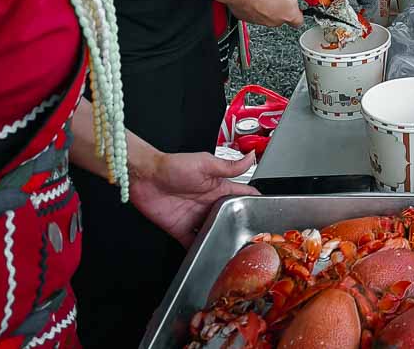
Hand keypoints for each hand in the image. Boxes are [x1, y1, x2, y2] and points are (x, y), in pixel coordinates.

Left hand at [130, 150, 257, 246]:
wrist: (145, 176)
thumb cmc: (173, 165)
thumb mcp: (205, 164)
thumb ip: (229, 166)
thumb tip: (251, 156)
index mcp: (218, 188)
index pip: (243, 195)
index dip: (255, 202)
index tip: (269, 212)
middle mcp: (209, 204)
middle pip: (230, 218)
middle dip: (240, 227)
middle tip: (253, 240)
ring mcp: (196, 218)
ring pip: (214, 232)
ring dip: (221, 239)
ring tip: (233, 251)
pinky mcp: (181, 229)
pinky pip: (192, 243)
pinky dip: (199, 250)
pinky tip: (206, 257)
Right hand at [227, 0, 306, 26]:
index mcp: (289, 15)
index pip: (300, 21)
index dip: (302, 10)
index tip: (301, 1)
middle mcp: (275, 21)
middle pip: (284, 16)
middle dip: (284, 5)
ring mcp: (259, 20)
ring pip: (269, 14)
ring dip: (270, 4)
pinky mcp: (246, 16)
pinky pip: (254, 11)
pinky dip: (256, 3)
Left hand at [310, 0, 379, 17]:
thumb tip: (348, 13)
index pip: (368, 8)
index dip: (363, 17)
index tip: (353, 24)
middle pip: (351, 10)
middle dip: (345, 16)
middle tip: (337, 22)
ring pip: (338, 7)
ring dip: (332, 11)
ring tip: (327, 14)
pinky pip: (326, 0)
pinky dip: (323, 4)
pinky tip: (320, 5)